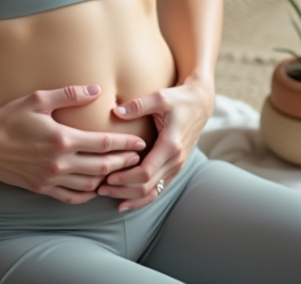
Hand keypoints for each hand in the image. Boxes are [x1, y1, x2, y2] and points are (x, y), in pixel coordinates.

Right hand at [0, 84, 147, 204]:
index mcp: (62, 138)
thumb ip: (69, 95)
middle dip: (123, 162)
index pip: (104, 144)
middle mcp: (59, 162)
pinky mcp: (41, 188)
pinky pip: (70, 197)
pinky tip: (93, 189)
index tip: (139, 142)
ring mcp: (50, 178)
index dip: (125, 144)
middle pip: (102, 166)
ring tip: (118, 172)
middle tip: (137, 158)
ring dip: (106, 179)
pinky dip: (86, 194)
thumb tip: (95, 90)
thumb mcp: (38, 100)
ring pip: (89, 185)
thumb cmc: (8, 118)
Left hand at [98, 76, 215, 211]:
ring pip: (153, 192)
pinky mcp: (174, 168)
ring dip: (130, 197)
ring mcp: (176, 167)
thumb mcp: (160, 97)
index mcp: (171, 145)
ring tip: (108, 195)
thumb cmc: (179, 100)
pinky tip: (125, 201)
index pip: (146, 172)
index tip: (107, 177)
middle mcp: (175, 160)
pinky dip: (142, 198)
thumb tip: (116, 111)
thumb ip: (138, 105)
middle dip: (122, 190)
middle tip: (100, 188)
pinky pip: (158, 189)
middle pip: (147, 187)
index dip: (125, 178)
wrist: (200, 104)